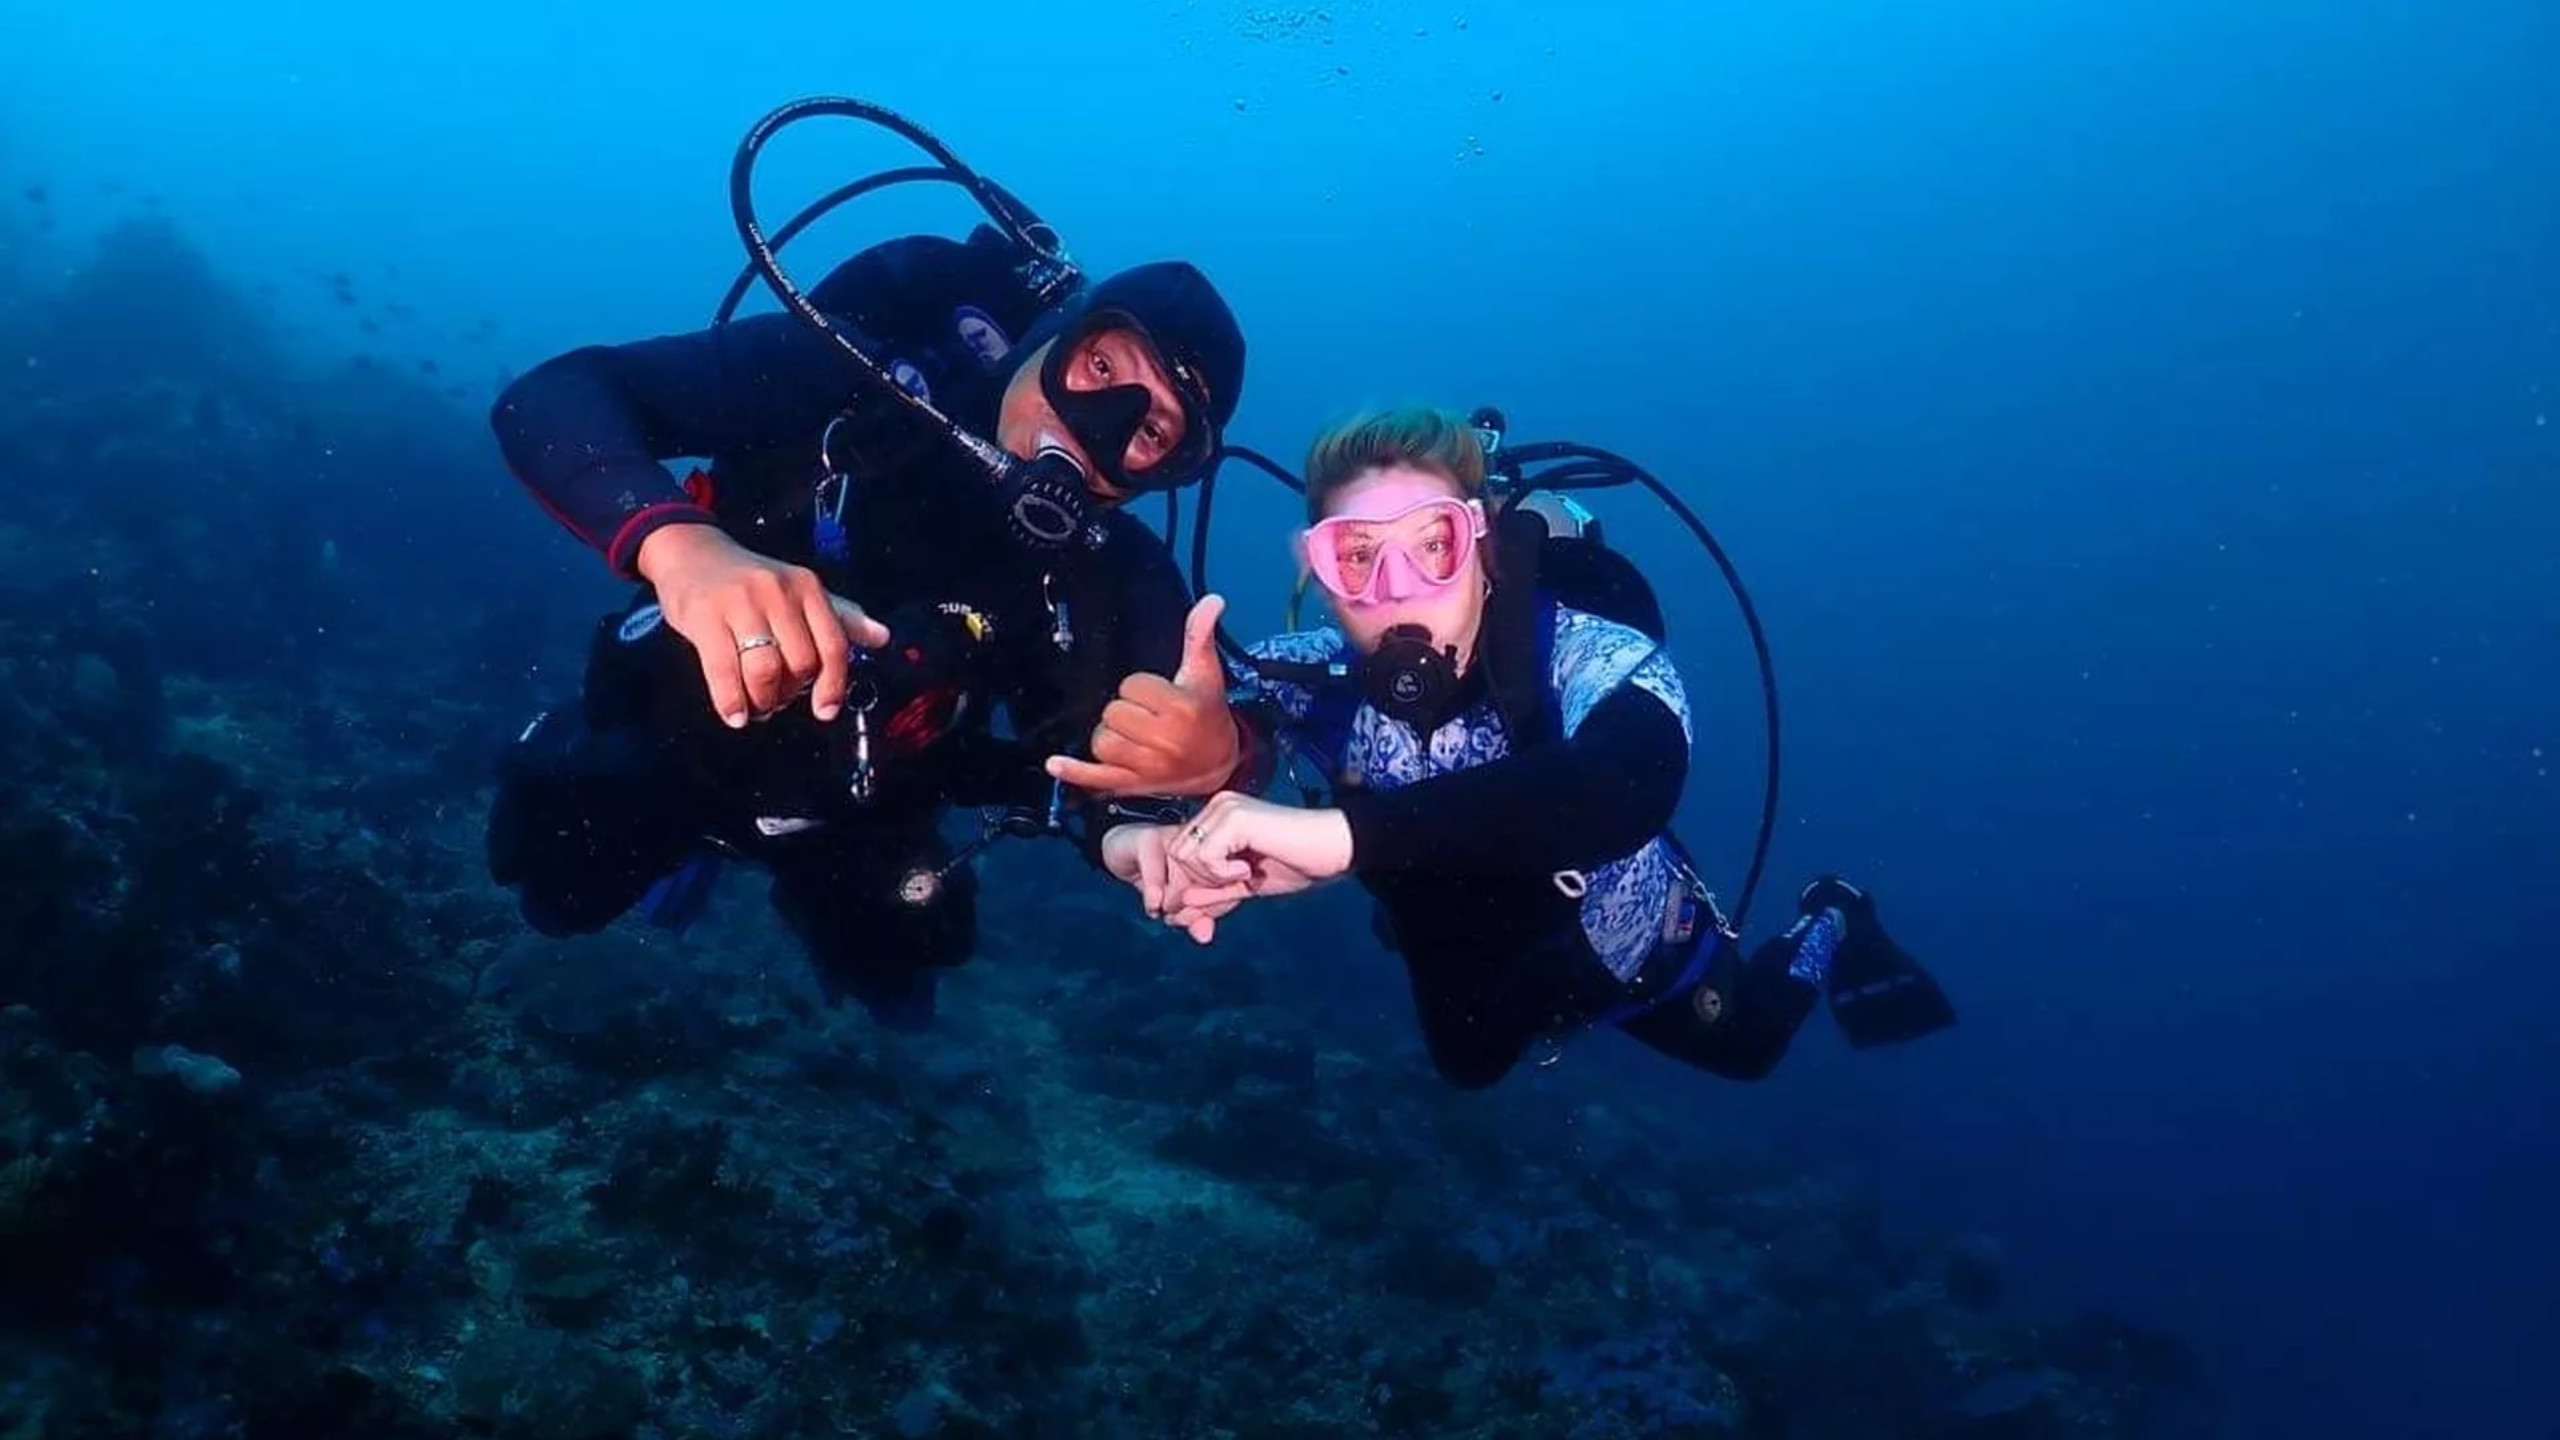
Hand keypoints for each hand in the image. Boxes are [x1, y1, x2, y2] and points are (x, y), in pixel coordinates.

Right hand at [635, 524, 889, 727]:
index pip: (833, 645)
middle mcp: (778, 592)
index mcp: (807, 588)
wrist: (692, 552)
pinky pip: (723, 670)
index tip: (825, 711)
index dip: (833, 684)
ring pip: (765, 670)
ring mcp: (741, 603)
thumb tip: (883, 637)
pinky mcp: (705, 617)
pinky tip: (735, 716)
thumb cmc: (750, 581)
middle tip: (776, 700)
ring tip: (755, 706)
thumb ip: (840, 617)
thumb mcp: (799, 591)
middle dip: (789, 694)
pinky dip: (731, 701)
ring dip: (762, 700)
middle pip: (800, 663)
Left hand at [1046, 594, 1240, 796]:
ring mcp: (1147, 765)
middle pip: (1113, 713)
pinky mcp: (1133, 783)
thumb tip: (1211, 601)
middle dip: (1125, 710)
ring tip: (1131, 733)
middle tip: (1147, 715)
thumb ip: (1200, 635)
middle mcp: (1163, 740)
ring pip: (1102, 741)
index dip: (1141, 687)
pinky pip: (1097, 777)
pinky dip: (1074, 772)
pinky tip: (1054, 764)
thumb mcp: (1206, 674)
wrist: (1219, 763)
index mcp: (1180, 710)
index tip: (1157, 696)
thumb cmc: (1208, 714)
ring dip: (1110, 734)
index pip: (1132, 686)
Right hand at [1102, 823, 1250, 943]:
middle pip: (1213, 879)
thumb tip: (1204, 937)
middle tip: (1180, 919)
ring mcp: (1176, 838)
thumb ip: (1194, 918)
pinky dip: (1153, 894)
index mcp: (1214, 853)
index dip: (1218, 907)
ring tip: (1164, 910)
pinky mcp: (1148, 839)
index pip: (1230, 882)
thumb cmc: (1158, 875)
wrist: (1122, 849)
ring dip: (1174, 901)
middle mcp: (1200, 842)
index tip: (1201, 920)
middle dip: (1198, 908)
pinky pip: (1156, 873)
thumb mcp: (1179, 900)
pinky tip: (1153, 905)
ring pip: (1187, 875)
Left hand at [1166, 792, 1353, 892]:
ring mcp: (1225, 808)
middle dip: (1197, 881)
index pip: (1180, 851)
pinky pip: (1204, 856)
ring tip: (1243, 875)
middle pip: (1176, 853)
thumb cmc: (1297, 863)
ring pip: (1185, 854)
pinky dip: (1222, 873)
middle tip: (1232, 885)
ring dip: (1211, 876)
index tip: (1216, 897)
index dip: (1192, 882)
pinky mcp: (1235, 817)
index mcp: (1218, 816)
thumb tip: (1181, 907)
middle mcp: (1218, 806)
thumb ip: (1213, 894)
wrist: (1332, 850)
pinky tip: (1248, 869)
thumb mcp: (1244, 885)